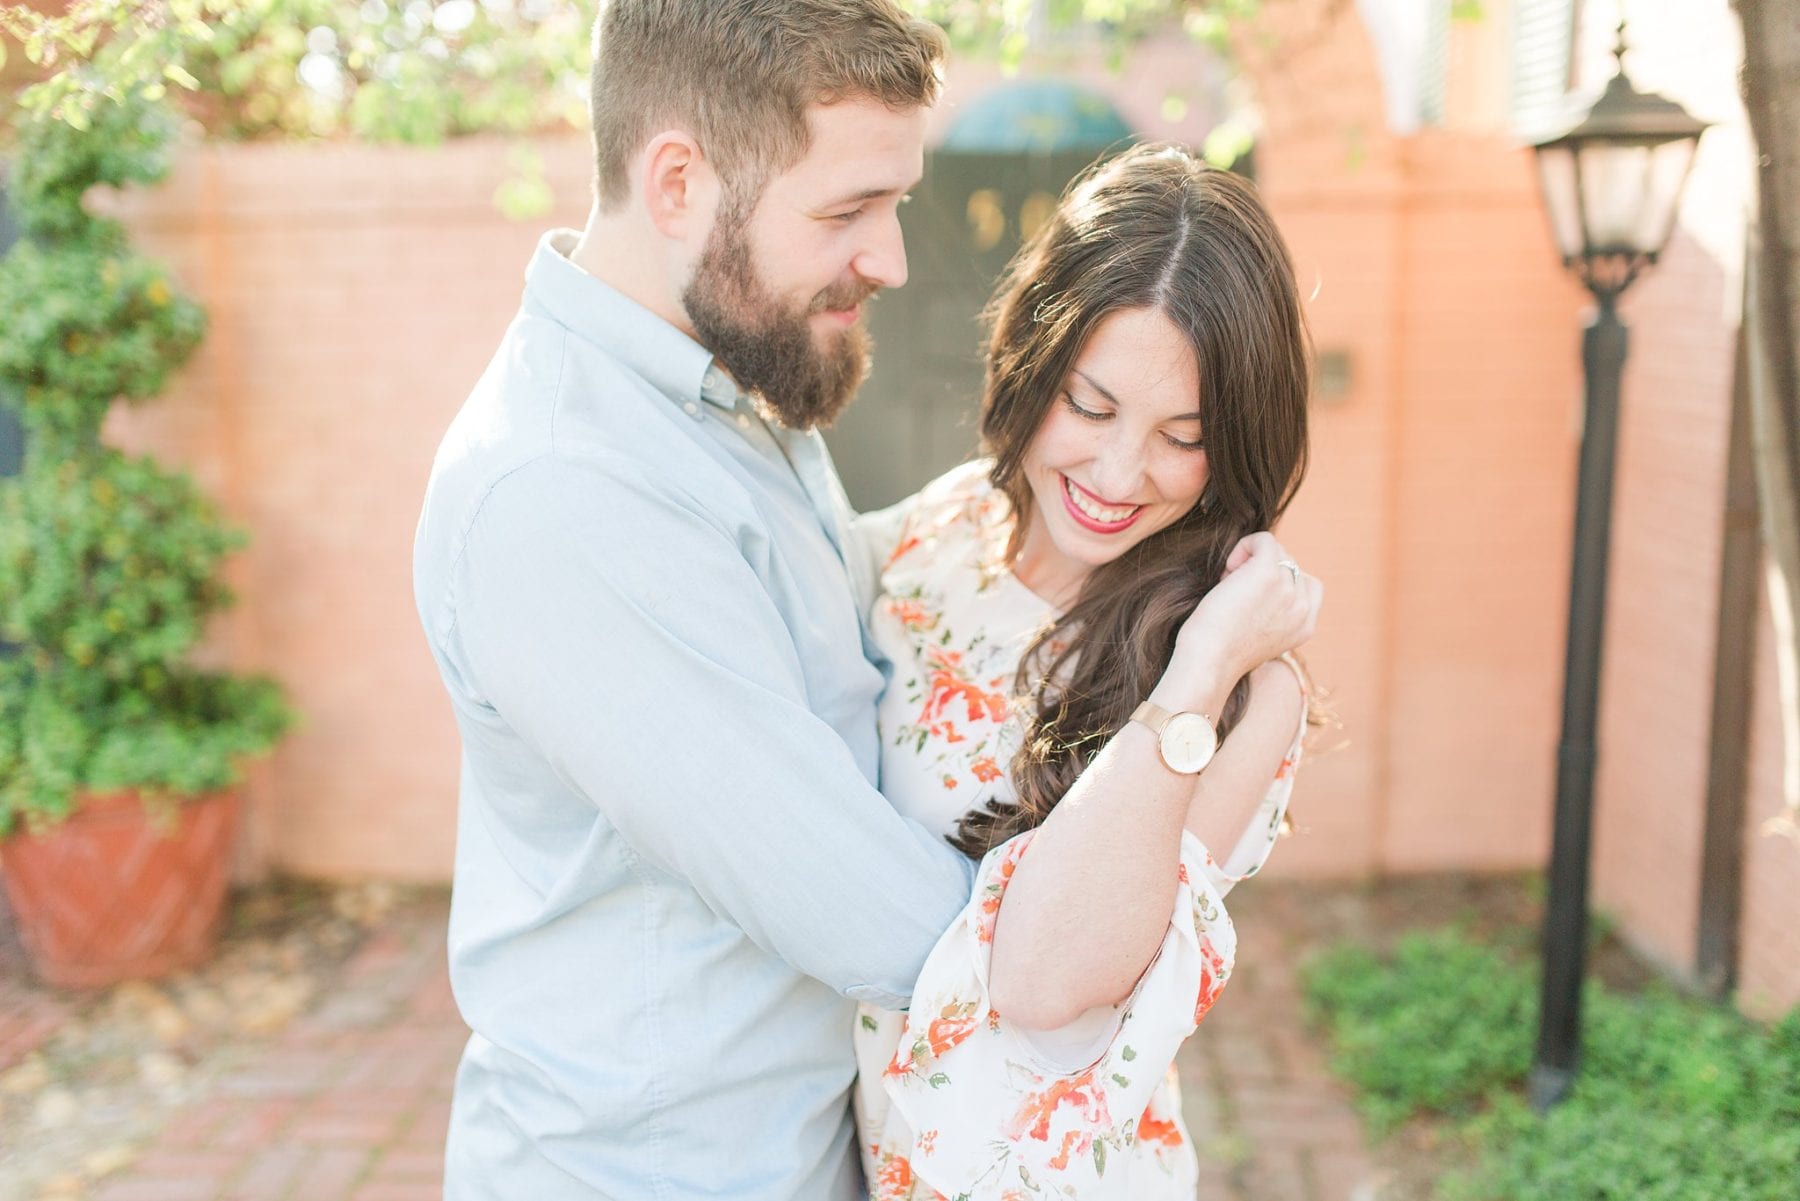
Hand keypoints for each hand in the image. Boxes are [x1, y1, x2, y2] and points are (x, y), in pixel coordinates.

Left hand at [1167, 533, 1320, 688]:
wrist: (1209, 663)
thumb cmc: (1220, 652)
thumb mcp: (1260, 636)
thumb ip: (1274, 613)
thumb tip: (1263, 585)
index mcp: (1305, 627)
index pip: (1309, 585)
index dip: (1280, 581)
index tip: (1253, 597)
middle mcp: (1303, 608)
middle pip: (1290, 565)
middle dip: (1260, 572)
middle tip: (1233, 593)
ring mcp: (1289, 589)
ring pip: (1277, 552)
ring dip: (1250, 561)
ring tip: (1228, 584)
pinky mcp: (1269, 573)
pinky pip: (1264, 539)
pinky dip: (1245, 546)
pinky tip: (1228, 568)